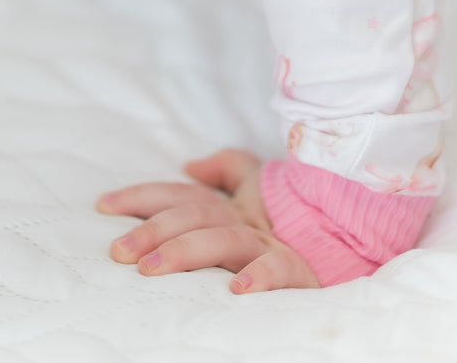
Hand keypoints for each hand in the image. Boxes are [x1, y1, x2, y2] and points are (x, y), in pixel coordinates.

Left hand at [97, 148, 318, 293]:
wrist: (354, 234)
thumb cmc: (298, 216)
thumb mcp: (259, 188)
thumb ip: (227, 170)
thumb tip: (189, 167)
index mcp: (229, 204)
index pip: (177, 195)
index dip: (140, 197)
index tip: (102, 207)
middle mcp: (244, 220)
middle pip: (191, 215)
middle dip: (151, 229)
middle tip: (118, 251)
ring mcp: (270, 242)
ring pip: (221, 239)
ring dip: (184, 252)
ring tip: (150, 270)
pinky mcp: (299, 267)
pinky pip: (278, 269)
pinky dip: (258, 276)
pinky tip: (236, 291)